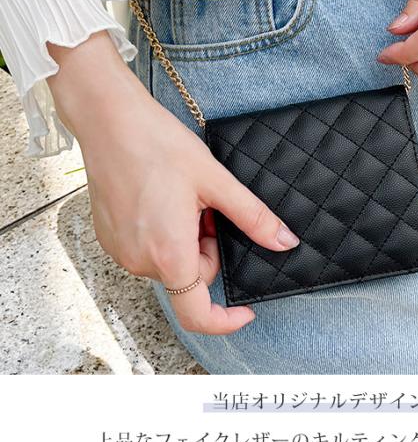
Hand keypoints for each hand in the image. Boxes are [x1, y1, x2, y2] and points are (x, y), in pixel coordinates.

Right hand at [47, 32, 299, 334]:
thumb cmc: (159, 145)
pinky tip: (162, 198)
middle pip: (191, 276)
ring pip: (171, 262)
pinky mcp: (109, 238)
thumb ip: (253, 217)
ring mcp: (120, 251)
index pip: (197, 315)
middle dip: (208, 248)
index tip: (246, 310)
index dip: (226, 321)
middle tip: (207, 206)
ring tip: (183, 197)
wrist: (110, 120)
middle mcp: (140, 261)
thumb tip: (285, 242)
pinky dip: (164, 234)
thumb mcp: (215, 181)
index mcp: (170, 254)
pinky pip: (148, 249)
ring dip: (186, 239)